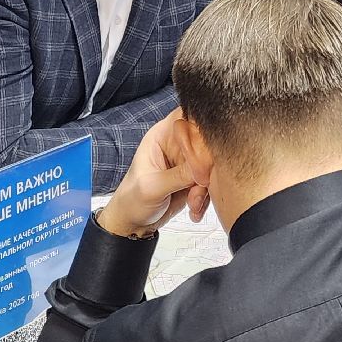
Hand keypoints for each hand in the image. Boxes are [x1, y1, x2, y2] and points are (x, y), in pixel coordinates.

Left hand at [98, 110, 206, 238]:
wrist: (132, 223)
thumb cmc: (131, 200)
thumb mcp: (152, 187)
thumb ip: (179, 175)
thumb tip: (203, 166)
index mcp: (161, 136)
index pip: (187, 118)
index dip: (201, 129)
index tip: (206, 151)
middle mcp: (176, 145)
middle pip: (205, 144)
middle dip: (205, 169)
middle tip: (199, 188)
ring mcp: (186, 162)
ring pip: (210, 166)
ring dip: (205, 188)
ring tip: (193, 203)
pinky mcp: (193, 178)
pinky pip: (209, 183)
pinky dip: (205, 198)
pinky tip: (194, 208)